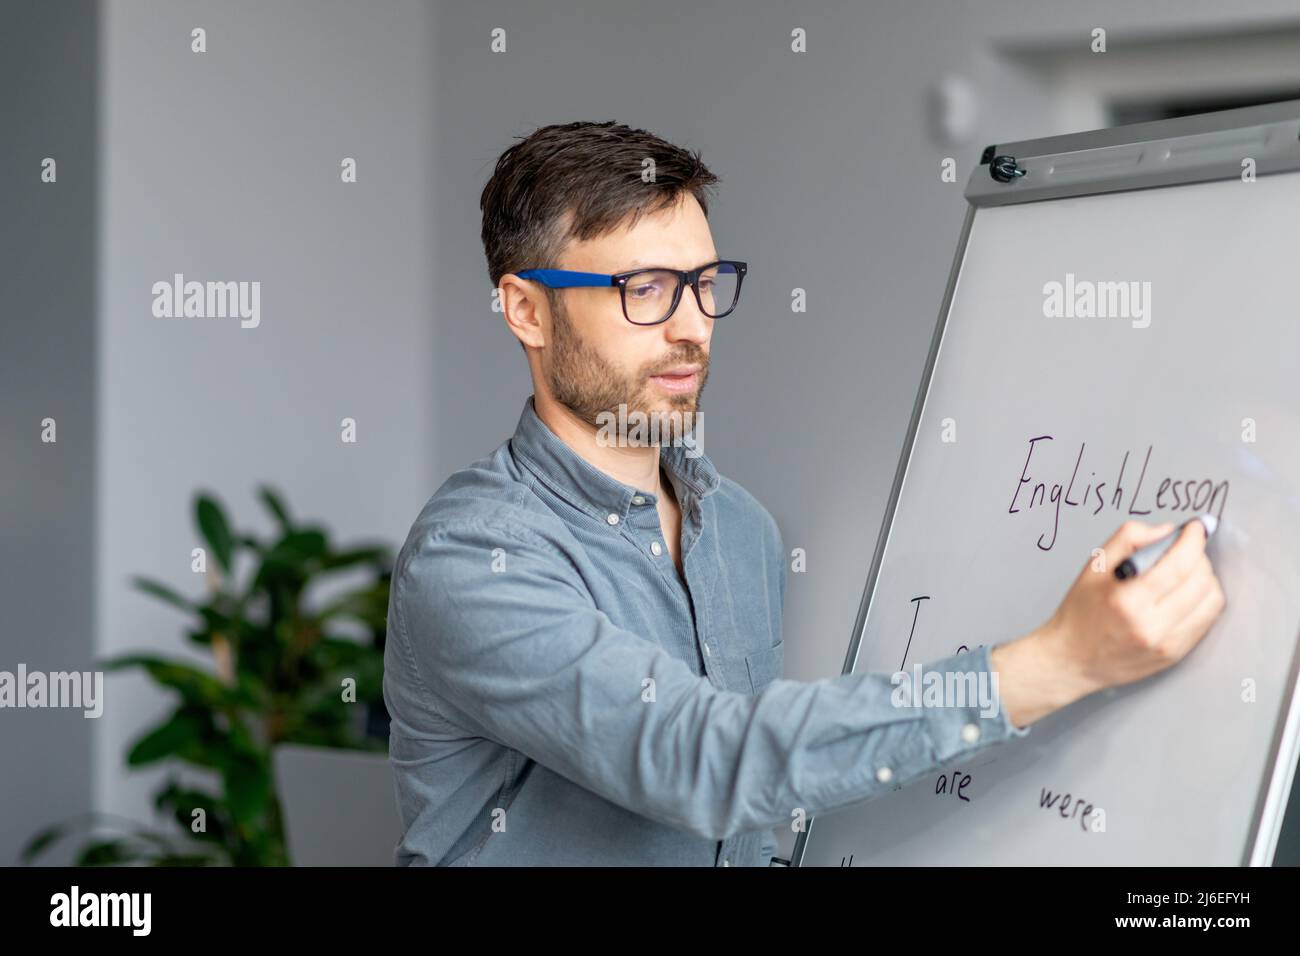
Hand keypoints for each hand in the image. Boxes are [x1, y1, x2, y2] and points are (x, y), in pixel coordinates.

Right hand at [993, 519, 1225, 726]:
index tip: (1196, 528)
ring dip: (1205, 578)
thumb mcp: (1093, 566)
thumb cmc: (1081, 611)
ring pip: (1211, 600)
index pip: (1178, 565)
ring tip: (1186, 573)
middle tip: (1185, 550)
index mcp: (1127, 600)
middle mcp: (1151, 626)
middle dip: (1199, 557)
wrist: (1073, 659)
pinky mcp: (1176, 654)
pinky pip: (1207, 620)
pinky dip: (1203, 600)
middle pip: (1200, 581)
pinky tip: (1185, 594)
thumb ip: (1128, 538)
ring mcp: (1167, 644)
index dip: (1193, 541)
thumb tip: (1168, 531)